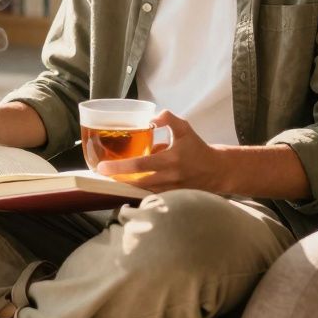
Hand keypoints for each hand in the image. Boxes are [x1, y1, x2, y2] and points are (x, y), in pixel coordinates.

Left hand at [95, 111, 225, 193]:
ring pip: (143, 191)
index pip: (141, 165)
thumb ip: (168, 119)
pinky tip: (126, 186)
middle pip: (137, 182)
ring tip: (109, 179)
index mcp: (171, 159)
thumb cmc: (197, 148)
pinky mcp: (172, 198)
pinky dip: (137, 192)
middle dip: (118, 180)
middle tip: (101, 174)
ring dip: (126, 187)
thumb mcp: (185, 128)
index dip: (120, 167)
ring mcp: (171, 190)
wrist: (217, 171)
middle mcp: (170, 177)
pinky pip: (150, 196)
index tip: (102, 168)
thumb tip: (150, 118)